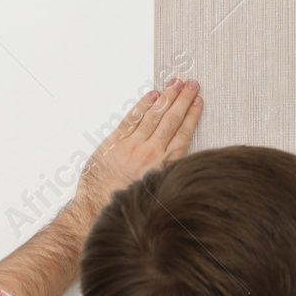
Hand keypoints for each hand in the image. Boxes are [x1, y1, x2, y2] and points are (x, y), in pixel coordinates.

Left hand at [73, 79, 203, 219]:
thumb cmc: (126, 203)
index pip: (183, 133)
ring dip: (167, 97)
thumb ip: (167, 169)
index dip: (192, 115)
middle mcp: (151, 153)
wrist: (97, 211)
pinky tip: (152, 95)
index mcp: (164, 166)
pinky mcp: (115, 143)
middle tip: (192, 85)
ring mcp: (132, 146)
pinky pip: (132, 119)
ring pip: (154, 116)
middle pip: (171, 120)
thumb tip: (177, 153)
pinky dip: (143, 105)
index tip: (198, 102)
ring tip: (176, 84)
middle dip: (183, 100)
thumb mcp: (156, 189)